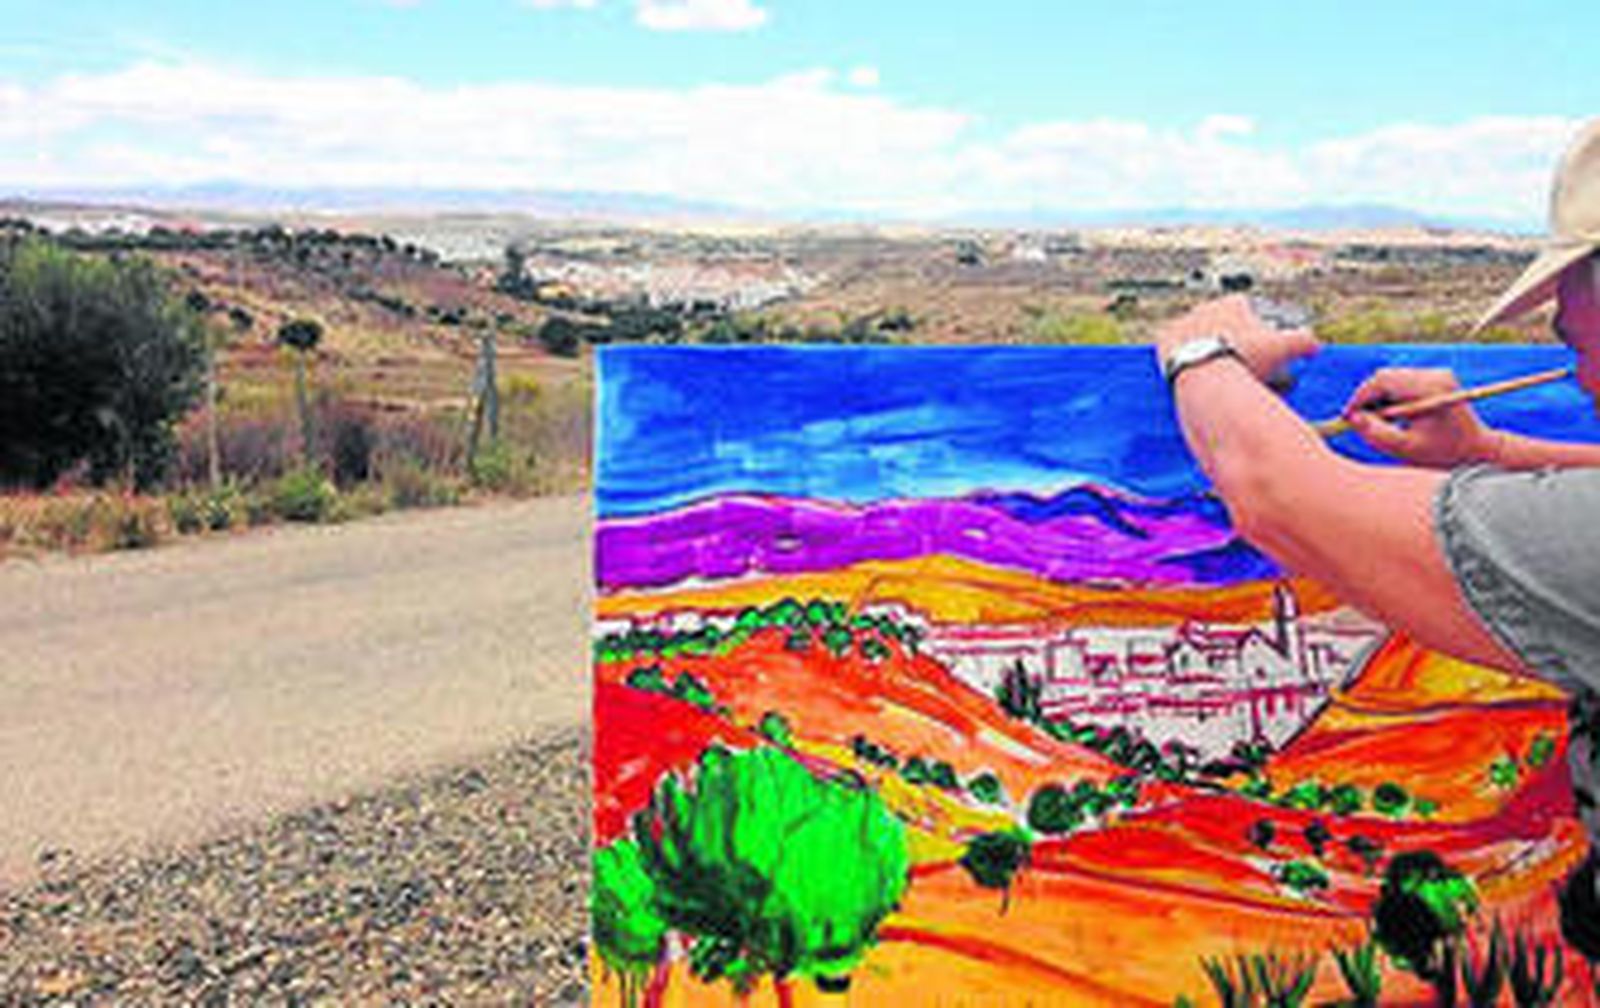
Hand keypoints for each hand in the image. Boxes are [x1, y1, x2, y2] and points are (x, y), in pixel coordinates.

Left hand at [1154, 295, 1319, 384]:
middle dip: (1231, 341)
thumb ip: (1305, 342)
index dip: (1255, 330)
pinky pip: (1174, 347)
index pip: (1248, 312)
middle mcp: (1204, 307)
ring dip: (1206, 348)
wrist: (1206, 376)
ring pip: (1198, 336)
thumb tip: (1316, 346)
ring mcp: (1182, 322)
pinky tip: (1191, 369)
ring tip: (1214, 371)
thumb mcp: (1284, 348)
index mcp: (1232, 303)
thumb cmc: (1246, 360)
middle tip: (1236, 364)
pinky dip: (1183, 357)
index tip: (1256, 350)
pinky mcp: (1163, 341)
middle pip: (1222, 325)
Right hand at [1342, 368, 1498, 467]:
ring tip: (1381, 422)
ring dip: (1379, 397)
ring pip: (1392, 377)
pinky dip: (1392, 396)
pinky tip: (1395, 416)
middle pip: (1385, 376)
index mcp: (1430, 390)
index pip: (1382, 381)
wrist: (1476, 449)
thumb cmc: (1443, 453)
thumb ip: (1376, 433)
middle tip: (1361, 421)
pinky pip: (1403, 380)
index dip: (1360, 398)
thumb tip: (1352, 418)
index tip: (1348, 417)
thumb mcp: (1405, 448)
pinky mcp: (1437, 377)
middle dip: (1368, 397)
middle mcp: (1435, 375)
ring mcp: (1438, 373)